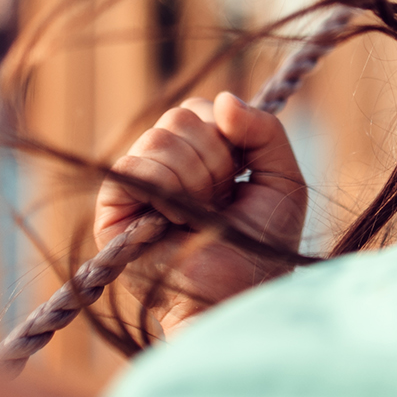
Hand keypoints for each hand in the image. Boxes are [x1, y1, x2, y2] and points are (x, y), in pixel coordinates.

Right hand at [92, 92, 306, 333]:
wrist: (237, 297)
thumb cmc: (262, 248)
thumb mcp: (283, 179)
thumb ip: (264, 130)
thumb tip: (223, 100)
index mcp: (200, 157)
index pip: (201, 108)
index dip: (227, 135)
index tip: (240, 177)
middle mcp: (165, 167)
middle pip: (180, 116)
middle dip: (213, 160)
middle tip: (220, 202)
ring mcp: (137, 187)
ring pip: (159, 138)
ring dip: (193, 178)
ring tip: (198, 216)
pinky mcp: (113, 211)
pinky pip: (131, 166)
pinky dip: (162, 186)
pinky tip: (173, 219)